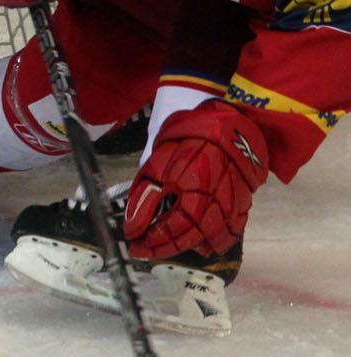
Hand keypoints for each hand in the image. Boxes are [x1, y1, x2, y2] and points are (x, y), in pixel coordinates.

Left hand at [123, 100, 268, 259]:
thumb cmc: (189, 140)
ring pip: (211, 239)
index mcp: (193, 191)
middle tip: (145, 248)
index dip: (150, 241)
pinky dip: (213, 241)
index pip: (170, 229)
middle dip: (165, 247)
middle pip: (189, 238)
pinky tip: (199, 240)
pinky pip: (230, 232)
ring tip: (167, 245)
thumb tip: (132, 227)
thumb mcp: (159, 161)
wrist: (229, 125)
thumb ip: (146, 196)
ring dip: (188, 246)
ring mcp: (233, 206)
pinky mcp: (243, 205)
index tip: (133, 245)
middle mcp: (216, 204)